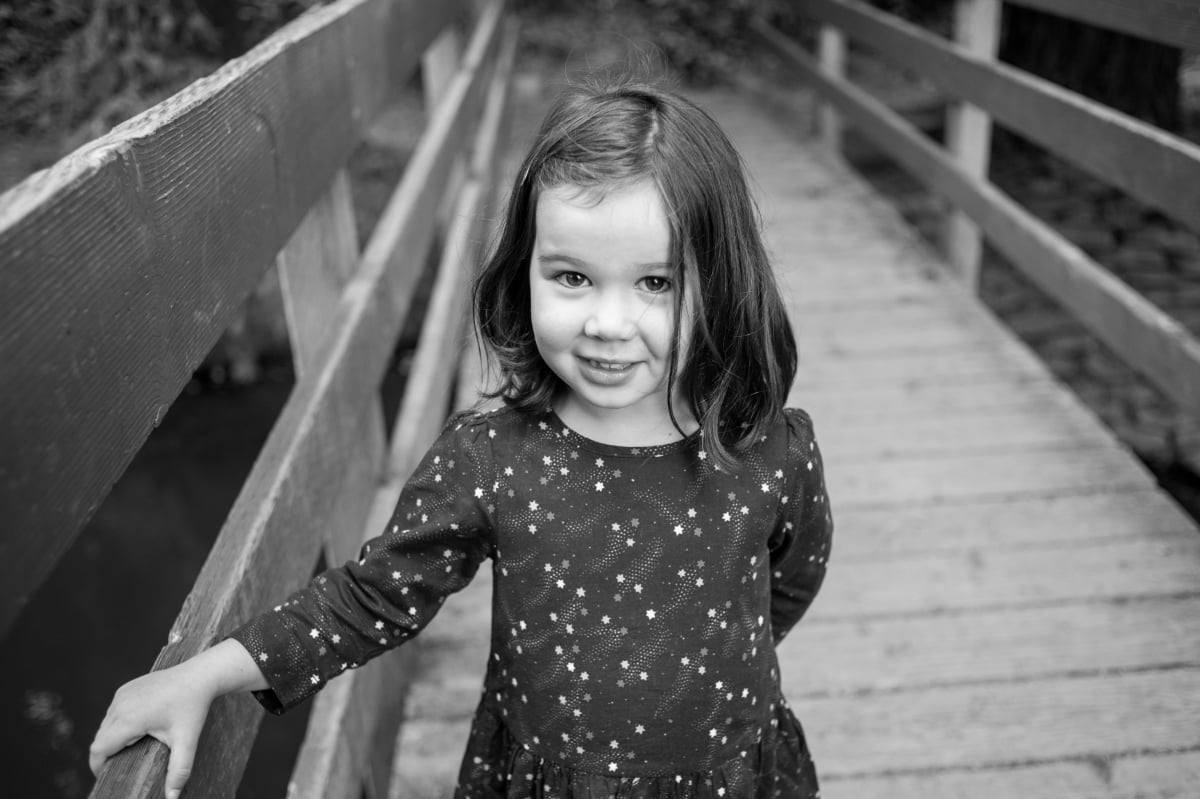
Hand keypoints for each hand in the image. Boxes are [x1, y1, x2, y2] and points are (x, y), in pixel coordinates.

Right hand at [89, 638, 266, 798]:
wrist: (200, 675)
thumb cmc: (193, 707)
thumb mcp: (186, 741)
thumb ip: (179, 771)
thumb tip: (172, 798)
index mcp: (129, 719)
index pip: (99, 749)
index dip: (98, 766)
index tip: (106, 776)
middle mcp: (120, 705)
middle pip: (101, 738)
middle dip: (107, 754)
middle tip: (121, 765)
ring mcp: (122, 694)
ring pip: (106, 724)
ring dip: (113, 738)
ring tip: (131, 748)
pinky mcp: (127, 688)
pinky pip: (114, 711)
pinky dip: (118, 723)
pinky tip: (136, 730)